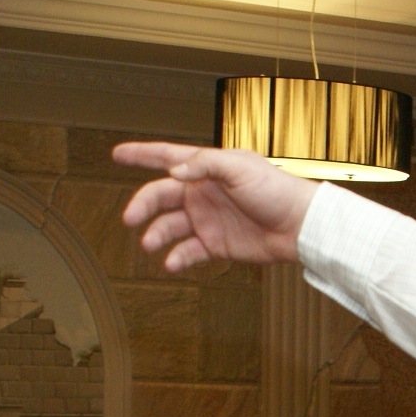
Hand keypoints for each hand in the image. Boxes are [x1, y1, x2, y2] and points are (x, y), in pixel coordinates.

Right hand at [115, 143, 317, 272]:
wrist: (298, 226)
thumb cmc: (275, 190)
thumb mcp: (239, 167)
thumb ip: (205, 164)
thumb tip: (174, 171)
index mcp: (207, 168)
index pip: (168, 157)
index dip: (142, 154)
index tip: (117, 154)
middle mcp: (202, 193)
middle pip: (161, 196)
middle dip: (142, 205)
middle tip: (129, 217)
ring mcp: (208, 219)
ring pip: (171, 226)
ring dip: (157, 234)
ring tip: (149, 243)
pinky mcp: (216, 244)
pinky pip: (189, 251)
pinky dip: (177, 257)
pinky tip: (170, 262)